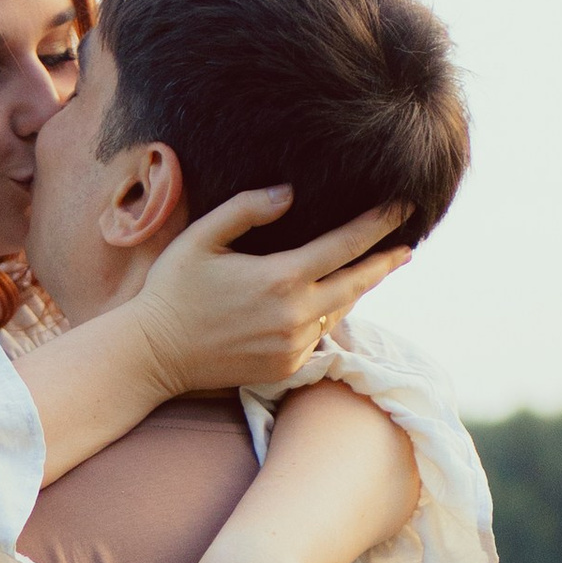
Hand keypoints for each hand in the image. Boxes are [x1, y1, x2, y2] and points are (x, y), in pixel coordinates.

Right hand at [129, 190, 411, 402]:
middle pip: (357, 284)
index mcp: (280, 278)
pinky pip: (318, 335)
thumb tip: (290, 194)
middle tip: (407, 246)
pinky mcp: (286, 368)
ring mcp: (293, 346)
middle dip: (385, 262)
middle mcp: (295, 316)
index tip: (401, 207)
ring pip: (338, 311)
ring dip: (354, 289)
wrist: (154, 354)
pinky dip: (325, 315)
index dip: (377, 225)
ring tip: (370, 268)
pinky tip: (328, 301)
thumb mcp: (203, 236)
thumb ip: (248, 208)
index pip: (345, 246)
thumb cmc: (173, 290)